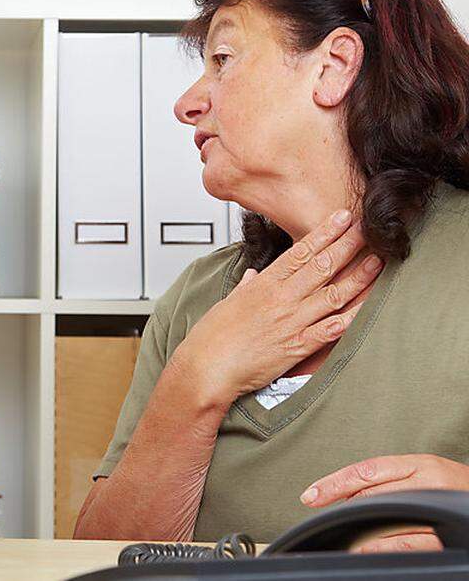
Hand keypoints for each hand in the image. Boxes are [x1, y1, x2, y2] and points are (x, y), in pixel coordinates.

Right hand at [171, 209, 380, 404]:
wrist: (207, 367)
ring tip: (377, 262)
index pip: (300, 251)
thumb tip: (254, 275)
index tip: (342, 218)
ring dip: (358, 277)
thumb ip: (245, 286)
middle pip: (322, 266)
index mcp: (264, 285)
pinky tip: (368, 308)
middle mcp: (281, 299)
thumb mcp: (227, 303)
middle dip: (349, 245)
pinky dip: (350, 319)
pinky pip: (330, 330)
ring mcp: (291, 322)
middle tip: (369, 229)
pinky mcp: (297, 346)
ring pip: (334, 294)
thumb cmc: (212, 337)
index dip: (325, 233)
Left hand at [300, 454, 468, 552]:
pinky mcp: (445, 533)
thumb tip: (345, 496)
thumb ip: (387, 481)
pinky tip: (365, 548)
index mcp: (418, 464)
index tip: (310, 495)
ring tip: (339, 533)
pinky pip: (407, 543)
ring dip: (357, 528)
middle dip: (343, 508)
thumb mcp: (421, 474)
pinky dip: (382, 547)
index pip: (365, 470)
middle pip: (371, 495)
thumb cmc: (451, 488)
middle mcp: (427, 482)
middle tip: (323, 517)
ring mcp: (437, 507)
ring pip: (385, 517)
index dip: (333, 483)